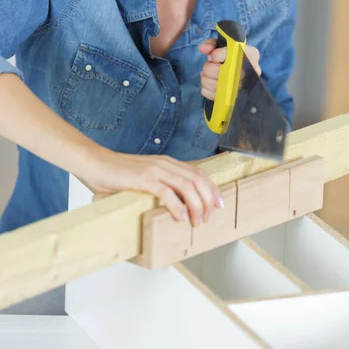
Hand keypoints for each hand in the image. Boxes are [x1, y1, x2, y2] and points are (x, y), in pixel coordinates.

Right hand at [88, 149, 223, 226]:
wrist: (95, 163)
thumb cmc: (116, 174)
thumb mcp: (144, 178)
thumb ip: (159, 186)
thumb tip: (174, 207)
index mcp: (167, 163)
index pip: (198, 173)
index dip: (212, 189)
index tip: (218, 204)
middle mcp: (165, 164)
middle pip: (197, 179)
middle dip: (208, 199)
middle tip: (209, 217)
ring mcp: (154, 170)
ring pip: (187, 186)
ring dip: (196, 206)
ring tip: (196, 221)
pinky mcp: (143, 179)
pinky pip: (166, 192)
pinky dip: (177, 206)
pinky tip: (181, 217)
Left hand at [199, 39, 260, 100]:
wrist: (235, 70)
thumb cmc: (228, 56)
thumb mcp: (222, 44)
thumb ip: (212, 44)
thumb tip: (204, 49)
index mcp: (251, 55)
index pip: (232, 54)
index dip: (217, 55)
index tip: (212, 56)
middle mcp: (250, 72)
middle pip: (223, 71)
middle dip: (210, 67)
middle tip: (210, 64)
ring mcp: (243, 87)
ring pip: (217, 85)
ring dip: (206, 78)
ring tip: (207, 74)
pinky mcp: (233, 99)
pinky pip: (214, 96)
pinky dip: (207, 89)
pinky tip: (209, 83)